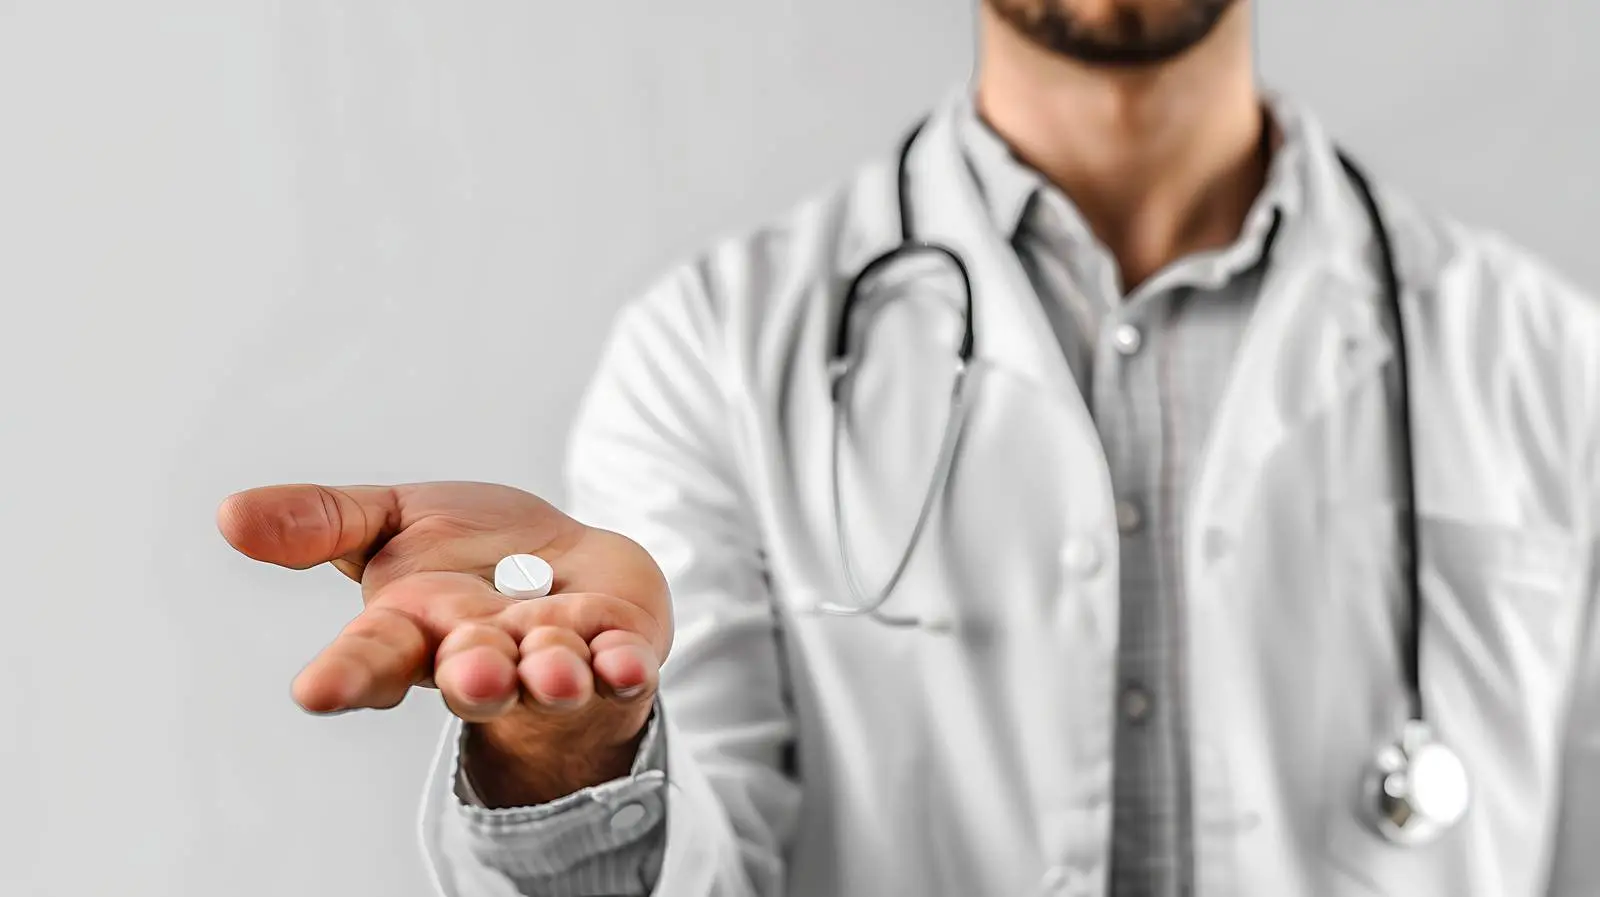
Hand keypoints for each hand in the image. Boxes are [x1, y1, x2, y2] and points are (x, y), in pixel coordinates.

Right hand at [217, 482, 672, 804]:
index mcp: (413, 629)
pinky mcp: (615, 649)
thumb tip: (229, 514)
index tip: (314, 691)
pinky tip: (624, 666)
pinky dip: (622, 667)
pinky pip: (620, 666)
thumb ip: (321, 522)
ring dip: (551, 674)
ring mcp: (551, 660)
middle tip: (474, 676)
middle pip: (469, 675)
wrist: (564, 564)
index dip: (344, 675)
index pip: (370, 657)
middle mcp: (480, 655)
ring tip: (552, 670)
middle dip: (473, 676)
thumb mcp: (391, 521)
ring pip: (548, 675)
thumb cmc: (469, 551)